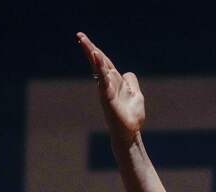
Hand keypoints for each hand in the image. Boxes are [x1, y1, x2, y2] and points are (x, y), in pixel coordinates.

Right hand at [76, 32, 144, 147]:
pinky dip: (100, 70)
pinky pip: (103, 81)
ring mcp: (106, 91)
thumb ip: (131, 82)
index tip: (84, 38)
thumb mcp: (136, 94)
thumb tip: (127, 73)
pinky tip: (96, 60)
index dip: (96, 50)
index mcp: (114, 81)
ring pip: (100, 70)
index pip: (104, 62)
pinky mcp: (108, 99)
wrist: (130, 133)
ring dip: (94, 57)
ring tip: (87, 44)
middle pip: (98, 63)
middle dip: (89, 49)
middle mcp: (108, 84)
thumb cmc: (131, 116)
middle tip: (79, 36)